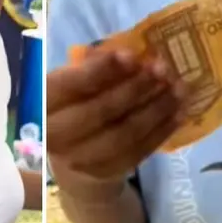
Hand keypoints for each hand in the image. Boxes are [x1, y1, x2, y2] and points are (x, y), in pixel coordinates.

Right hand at [47, 49, 184, 188]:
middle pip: (98, 112)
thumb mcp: (72, 82)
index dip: (100, 70)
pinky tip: (179, 111)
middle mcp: (56, 136)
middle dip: (134, 88)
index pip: (67, 87)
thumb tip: (126, 49)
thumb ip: (92, 66)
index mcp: (41, 105)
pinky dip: (162, 130)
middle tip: (162, 69)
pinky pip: (138, 151)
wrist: (73, 153)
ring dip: (155, 109)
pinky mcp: (106, 172)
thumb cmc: (74, 105)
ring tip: (178, 88)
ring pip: (123, 134)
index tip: (131, 55)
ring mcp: (81, 159)